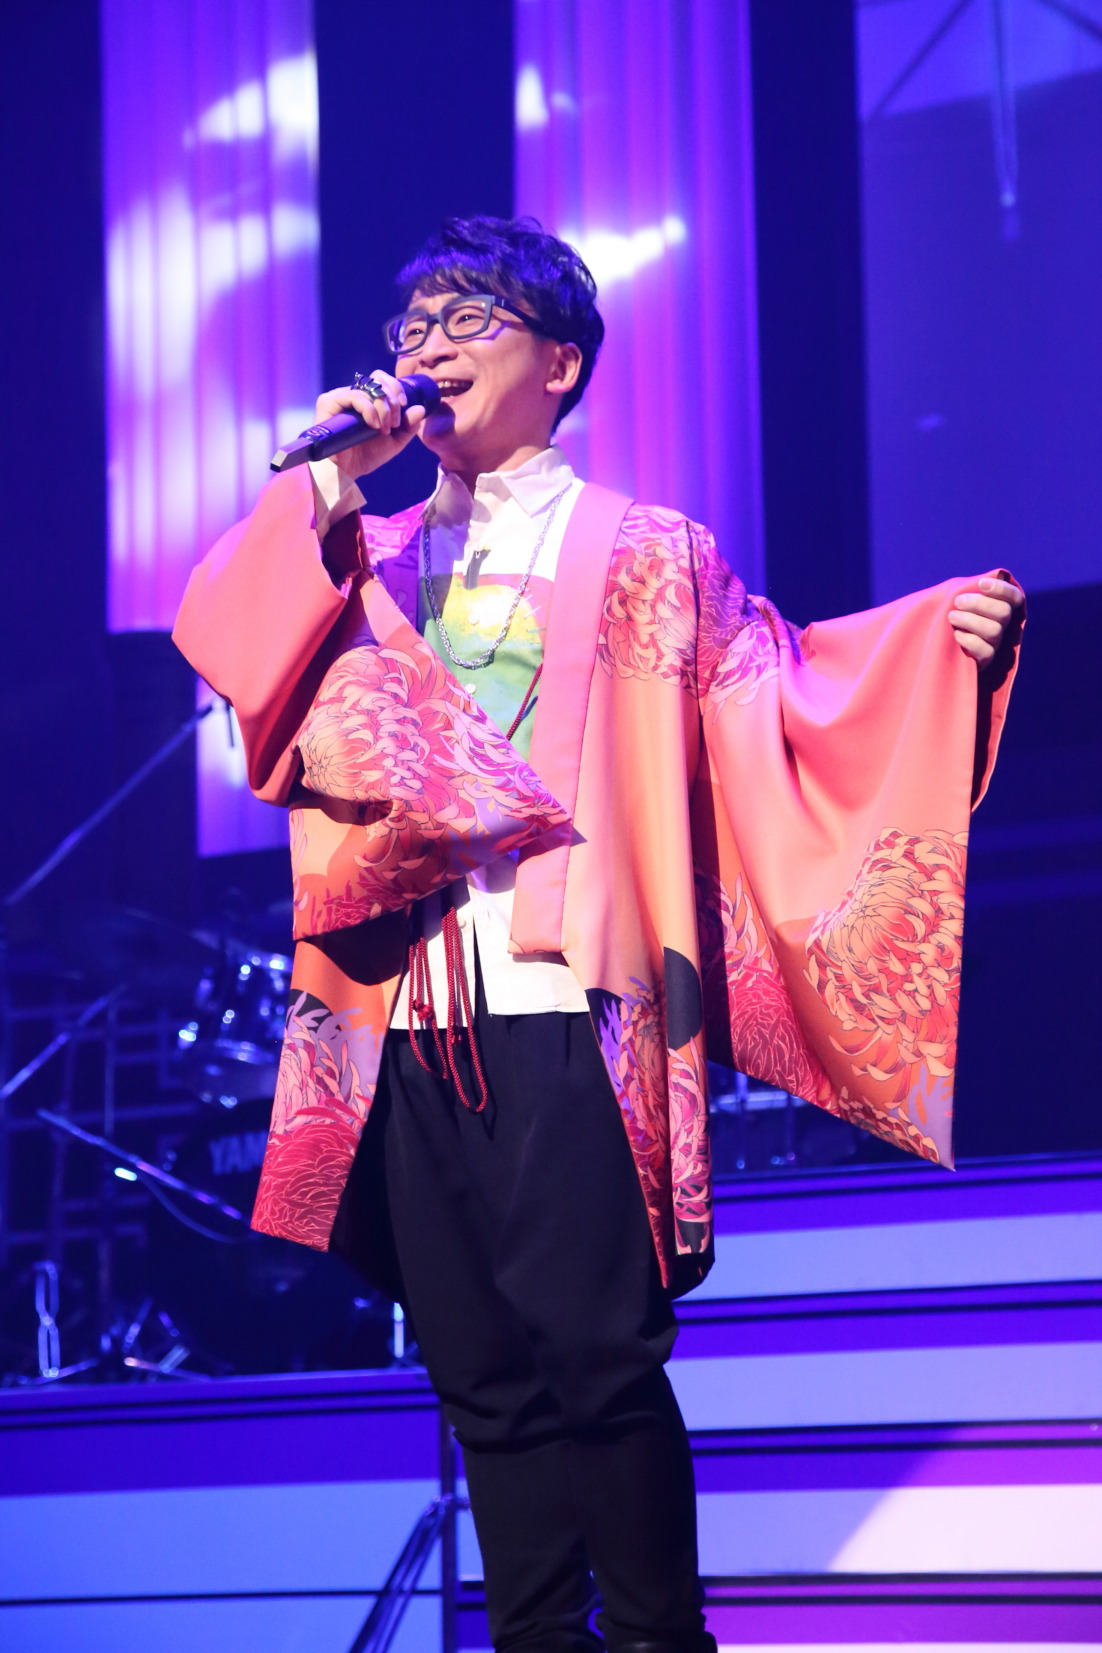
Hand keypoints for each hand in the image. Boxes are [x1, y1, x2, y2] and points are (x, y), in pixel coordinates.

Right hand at [313, 372, 428, 478]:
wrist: (347, 471)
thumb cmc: (367, 455)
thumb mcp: (394, 441)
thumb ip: (408, 425)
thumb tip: (420, 408)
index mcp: (367, 399)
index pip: (382, 379)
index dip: (396, 388)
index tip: (404, 406)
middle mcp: (353, 394)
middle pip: (377, 378)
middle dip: (392, 399)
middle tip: (394, 422)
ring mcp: (340, 396)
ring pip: (368, 388)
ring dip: (383, 408)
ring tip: (383, 429)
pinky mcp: (329, 402)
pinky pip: (354, 396)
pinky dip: (369, 410)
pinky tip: (373, 425)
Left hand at [948, 576, 1023, 667]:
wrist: (936, 646)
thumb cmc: (949, 615)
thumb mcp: (959, 599)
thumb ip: (969, 589)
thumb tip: (978, 581)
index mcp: (1001, 608)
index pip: (1014, 597)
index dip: (1002, 589)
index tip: (981, 584)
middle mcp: (1003, 626)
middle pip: (1003, 612)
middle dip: (979, 604)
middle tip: (958, 601)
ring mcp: (996, 644)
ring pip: (994, 631)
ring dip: (970, 621)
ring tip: (951, 617)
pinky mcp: (985, 660)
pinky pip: (986, 652)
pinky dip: (970, 641)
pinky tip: (956, 634)